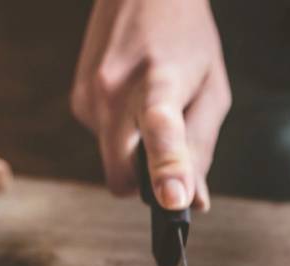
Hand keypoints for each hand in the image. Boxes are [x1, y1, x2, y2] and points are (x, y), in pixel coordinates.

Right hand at [70, 0, 229, 210]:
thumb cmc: (185, 39)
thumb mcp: (212, 91)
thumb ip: (202, 148)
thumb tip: (194, 201)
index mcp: (158, 81)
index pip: (160, 129)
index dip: (167, 168)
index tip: (172, 200)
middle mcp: (114, 90)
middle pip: (121, 176)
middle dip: (144, 184)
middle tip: (172, 162)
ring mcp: (89, 96)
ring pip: (113, 163)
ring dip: (136, 154)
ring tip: (154, 109)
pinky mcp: (77, 102)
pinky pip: (104, 144)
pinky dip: (123, 137)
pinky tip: (133, 102)